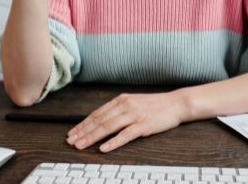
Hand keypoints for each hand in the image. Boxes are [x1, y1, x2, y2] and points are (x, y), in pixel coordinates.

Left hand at [66, 92, 187, 152]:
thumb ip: (118, 110)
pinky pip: (125, 135)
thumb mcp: (133, 102)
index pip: (97, 113)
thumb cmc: (154, 105)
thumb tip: (101, 120)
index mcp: (121, 100)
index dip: (83, 124)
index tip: (72, 133)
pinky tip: (104, 148)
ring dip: (92, 137)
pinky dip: (113, 142)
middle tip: (71, 141)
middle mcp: (125, 105)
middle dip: (83, 132)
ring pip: (108, 127)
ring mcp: (134, 115)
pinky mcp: (143, 125)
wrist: (176, 103)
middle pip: (99, 120)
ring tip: (81, 145)